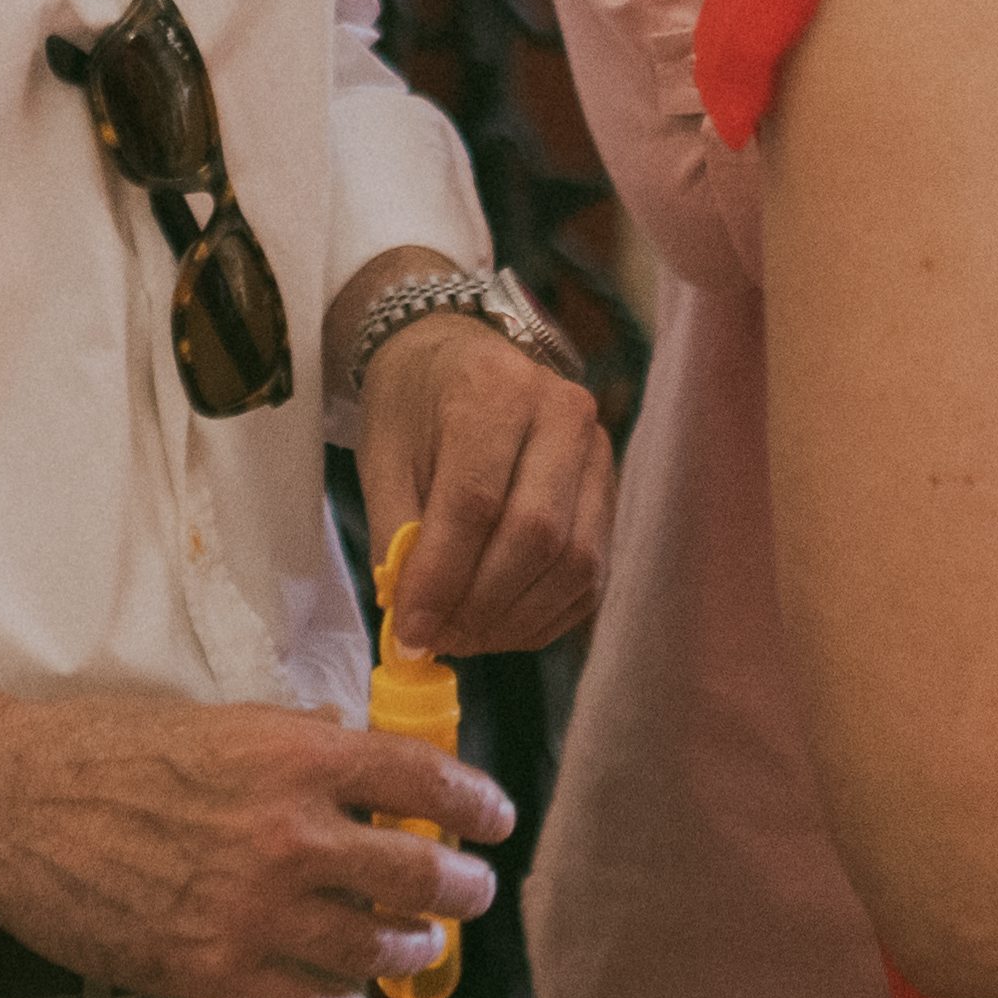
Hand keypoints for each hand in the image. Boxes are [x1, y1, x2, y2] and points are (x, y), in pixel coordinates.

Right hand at [0, 685, 505, 997]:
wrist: (7, 801)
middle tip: (466, 891)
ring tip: (412, 947)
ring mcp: (253, 909)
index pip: (423, 776)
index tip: (495, 817)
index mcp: (294, 756)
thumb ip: (291, 742)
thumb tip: (352, 752)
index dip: (475, 802)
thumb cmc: (100, 748)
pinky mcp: (210, 969)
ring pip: (373, 947)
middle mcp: (289, 834)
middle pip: (418, 873)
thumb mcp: (213, 720)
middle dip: (457, 886)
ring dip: (406, 950)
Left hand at [356, 280, 613, 656]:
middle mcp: (562, 413)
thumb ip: (397, 536)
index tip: (411, 632)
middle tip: (440, 641)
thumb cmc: (413, 407)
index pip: (476, 500)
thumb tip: (414, 624)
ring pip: (576, 560)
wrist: (458, 355)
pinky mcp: (613, 489)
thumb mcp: (384, 457)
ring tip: (466, 638)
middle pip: (537, 534)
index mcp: (494, 390)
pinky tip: (503, 627)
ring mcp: (600, 451)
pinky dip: (548, 615)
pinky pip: (594, 573)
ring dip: (517, 618)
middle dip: (483, 605)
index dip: (444, 577)